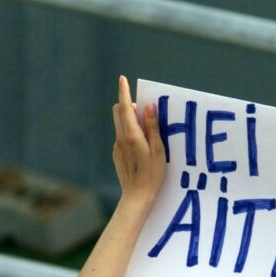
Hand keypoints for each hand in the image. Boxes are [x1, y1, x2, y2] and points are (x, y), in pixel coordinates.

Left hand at [112, 75, 165, 203]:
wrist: (137, 197)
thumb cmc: (152, 174)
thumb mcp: (158, 149)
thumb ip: (153, 127)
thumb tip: (148, 107)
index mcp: (131, 135)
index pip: (124, 107)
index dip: (124, 91)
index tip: (123, 79)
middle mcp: (120, 138)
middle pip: (118, 112)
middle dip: (129, 106)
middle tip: (146, 113)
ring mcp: (117, 147)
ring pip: (120, 124)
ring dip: (130, 120)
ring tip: (148, 132)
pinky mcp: (117, 154)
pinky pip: (121, 136)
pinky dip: (130, 133)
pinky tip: (142, 147)